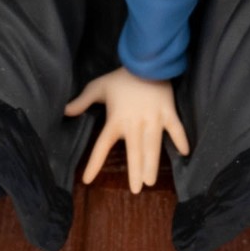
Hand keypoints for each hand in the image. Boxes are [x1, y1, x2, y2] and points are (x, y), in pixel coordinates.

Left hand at [65, 66, 190, 194]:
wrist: (146, 60)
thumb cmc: (121, 77)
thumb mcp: (98, 87)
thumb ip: (82, 101)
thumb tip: (64, 112)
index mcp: (116, 119)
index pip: (102, 146)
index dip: (94, 163)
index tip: (87, 180)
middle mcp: (135, 123)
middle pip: (134, 152)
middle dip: (135, 172)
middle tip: (136, 190)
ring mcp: (154, 118)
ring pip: (153, 146)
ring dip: (152, 164)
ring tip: (151, 181)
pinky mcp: (168, 112)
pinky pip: (176, 129)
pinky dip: (181, 140)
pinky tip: (185, 153)